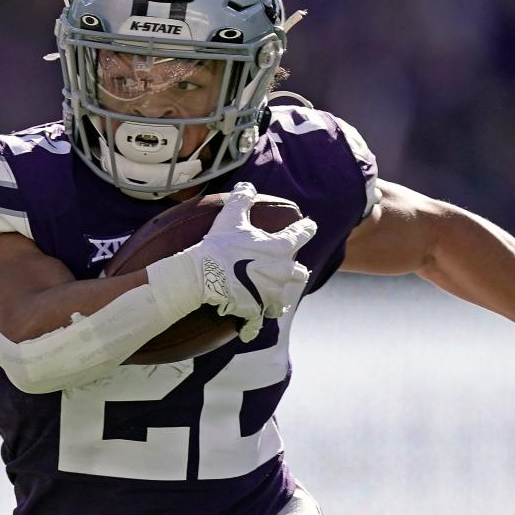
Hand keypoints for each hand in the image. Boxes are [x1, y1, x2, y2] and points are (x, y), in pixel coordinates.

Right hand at [146, 182, 316, 341]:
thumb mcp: (230, 217)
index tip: (310, 225)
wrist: (205, 275)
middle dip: (296, 272)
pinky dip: (252, 327)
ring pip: (282, 301)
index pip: (301, 234)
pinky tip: (248, 330)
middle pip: (299, 273)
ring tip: (273, 300)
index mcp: (279, 248)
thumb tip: (247, 185)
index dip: (307, 228)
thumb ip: (242, 199)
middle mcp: (281, 273)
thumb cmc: (220, 245)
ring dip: (278, 300)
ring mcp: (270, 295)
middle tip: (290, 270)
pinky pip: (257, 324)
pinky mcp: (255, 312)